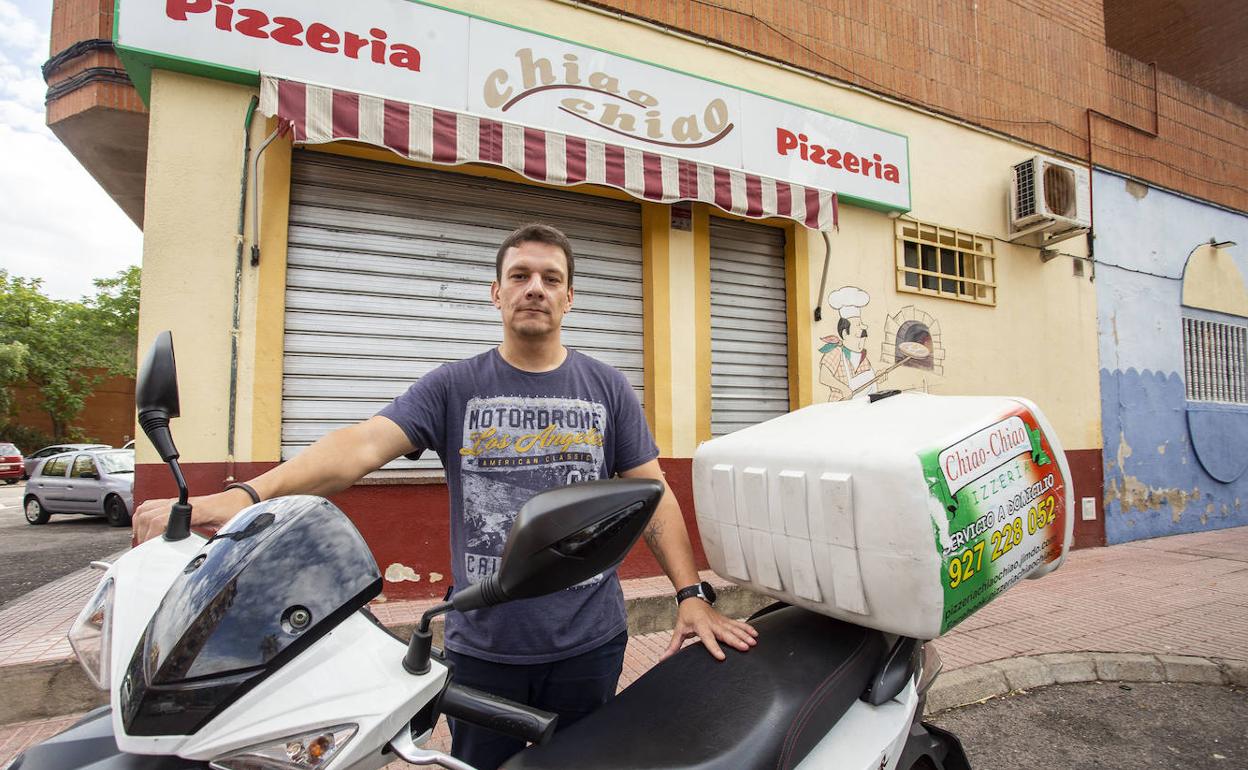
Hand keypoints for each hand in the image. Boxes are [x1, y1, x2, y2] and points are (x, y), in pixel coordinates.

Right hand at [132, 488, 252, 543]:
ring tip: (142, 540)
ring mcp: (177, 501)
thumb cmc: (235, 511)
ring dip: (140, 525)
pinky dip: (143, 517)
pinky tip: (145, 528)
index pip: (163, 519)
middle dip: (143, 534)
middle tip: (145, 549)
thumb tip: (209, 555)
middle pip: (148, 515)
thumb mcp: (229, 529)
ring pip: (146, 509)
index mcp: (195, 510)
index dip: (152, 535)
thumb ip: (219, 541)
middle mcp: (182, 503)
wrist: (239, 498)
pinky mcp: (175, 503)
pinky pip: (150, 506)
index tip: (150, 548)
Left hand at [662, 599, 757, 661]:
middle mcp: (713, 623)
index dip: (714, 648)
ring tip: (753, 643)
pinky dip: (747, 628)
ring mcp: (721, 621)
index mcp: (701, 626)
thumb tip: (663, 659)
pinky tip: (755, 634)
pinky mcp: (725, 620)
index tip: (722, 657)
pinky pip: (737, 624)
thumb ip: (673, 646)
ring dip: (744, 635)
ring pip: (734, 629)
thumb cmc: (686, 615)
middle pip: (725, 633)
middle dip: (736, 641)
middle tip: (745, 648)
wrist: (693, 598)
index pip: (708, 639)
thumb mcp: (679, 629)